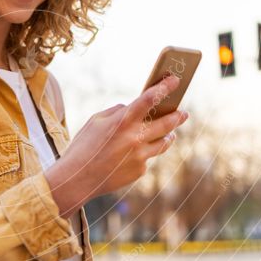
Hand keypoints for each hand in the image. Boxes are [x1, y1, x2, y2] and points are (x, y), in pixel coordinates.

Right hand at [45, 74, 189, 217]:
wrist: (76, 179)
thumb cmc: (83, 147)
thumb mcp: (95, 121)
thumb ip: (117, 112)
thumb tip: (133, 109)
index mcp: (122, 121)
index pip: (150, 99)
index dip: (164, 88)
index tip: (175, 80)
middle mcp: (135, 138)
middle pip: (167, 123)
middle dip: (178, 116)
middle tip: (183, 113)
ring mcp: (139, 157)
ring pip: (163, 143)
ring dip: (168, 136)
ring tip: (170, 133)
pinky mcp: (139, 171)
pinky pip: (147, 158)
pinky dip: (143, 154)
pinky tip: (133, 155)